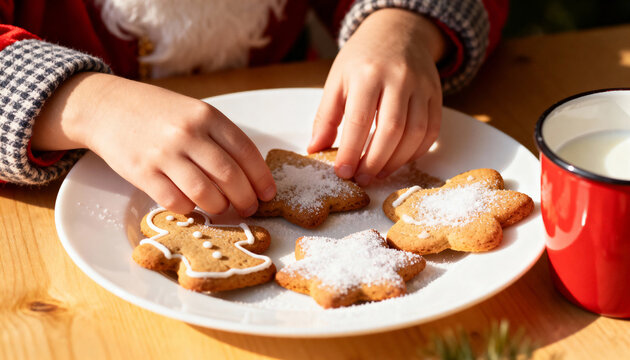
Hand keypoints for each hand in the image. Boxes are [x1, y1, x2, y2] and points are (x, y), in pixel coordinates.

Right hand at [32, 73, 275, 215]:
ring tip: (222, 208)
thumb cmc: (157, 113)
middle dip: (245, 198)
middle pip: (229, 176)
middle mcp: (188, 133)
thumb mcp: (193, 112)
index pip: (245, 151)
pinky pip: (175, 201)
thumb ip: (218, 137)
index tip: (268, 193)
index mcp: (206, 115)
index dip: (261, 177)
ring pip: (205, 193)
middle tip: (249, 207)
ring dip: (219, 207)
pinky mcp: (142, 172)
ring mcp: (164, 153)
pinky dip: (189, 209)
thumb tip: (248, 174)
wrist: (107, 107)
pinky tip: (192, 206)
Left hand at [308, 8, 445, 185]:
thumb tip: (315, 149)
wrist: (398, 31)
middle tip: (361, 178)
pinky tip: (398, 160)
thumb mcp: (337, 80)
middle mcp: (398, 79)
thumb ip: (325, 116)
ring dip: (396, 162)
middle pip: (391, 131)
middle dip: (374, 162)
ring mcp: (422, 87)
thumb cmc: (363, 58)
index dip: (351, 151)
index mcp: (367, 74)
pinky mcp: (437, 95)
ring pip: (414, 134)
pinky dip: (416, 153)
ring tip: (377, 174)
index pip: (359, 121)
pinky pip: (431, 132)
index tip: (342, 172)